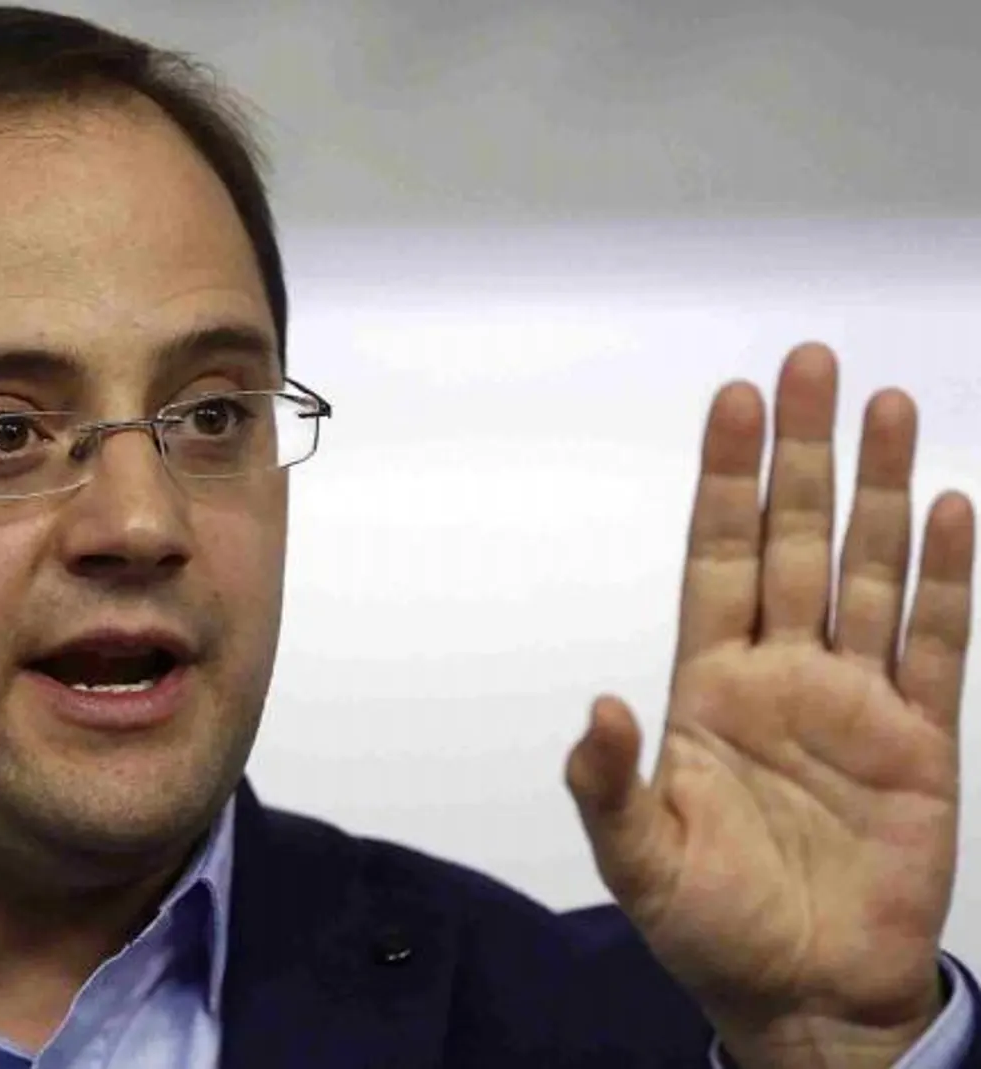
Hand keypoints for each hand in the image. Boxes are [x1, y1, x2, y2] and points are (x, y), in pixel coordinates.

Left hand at [565, 344, 974, 1067]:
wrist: (805, 993)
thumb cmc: (712, 928)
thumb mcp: (639, 859)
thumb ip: (611, 785)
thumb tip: (600, 711)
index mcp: (709, 687)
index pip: (719, 558)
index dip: (726, 482)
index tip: (734, 403)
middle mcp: (783, 673)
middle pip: (794, 540)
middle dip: (803, 454)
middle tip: (812, 363)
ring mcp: (856, 700)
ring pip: (868, 570)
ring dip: (880, 490)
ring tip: (890, 406)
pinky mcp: (921, 740)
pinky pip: (937, 643)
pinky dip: (945, 577)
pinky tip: (952, 509)